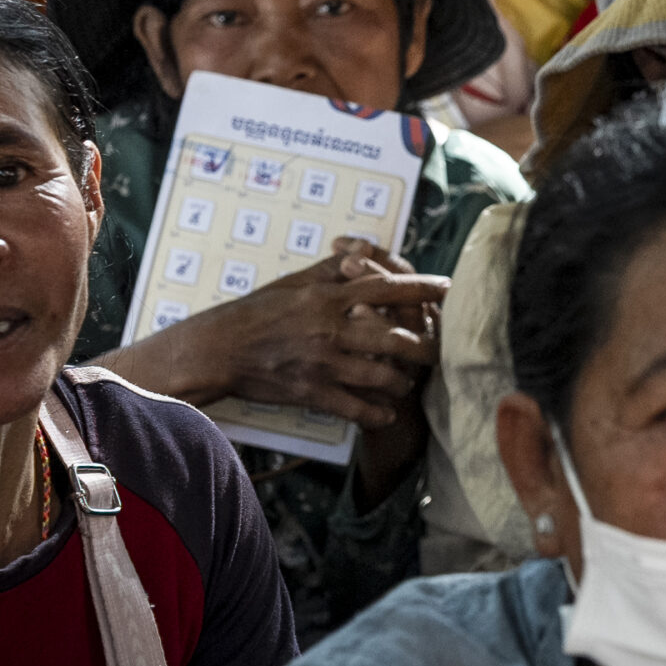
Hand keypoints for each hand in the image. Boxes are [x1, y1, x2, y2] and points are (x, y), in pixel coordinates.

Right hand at [102, 239, 443, 427]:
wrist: (218, 348)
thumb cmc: (257, 311)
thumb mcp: (295, 282)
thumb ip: (333, 268)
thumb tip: (363, 252)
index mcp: (328, 297)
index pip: (386, 288)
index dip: (421, 288)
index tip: (447, 287)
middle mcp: (330, 329)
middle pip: (394, 338)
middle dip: (425, 345)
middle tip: (443, 348)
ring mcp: (322, 363)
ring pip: (380, 375)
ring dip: (402, 380)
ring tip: (410, 381)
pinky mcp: (310, 391)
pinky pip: (354, 407)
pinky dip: (376, 413)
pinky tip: (388, 414)